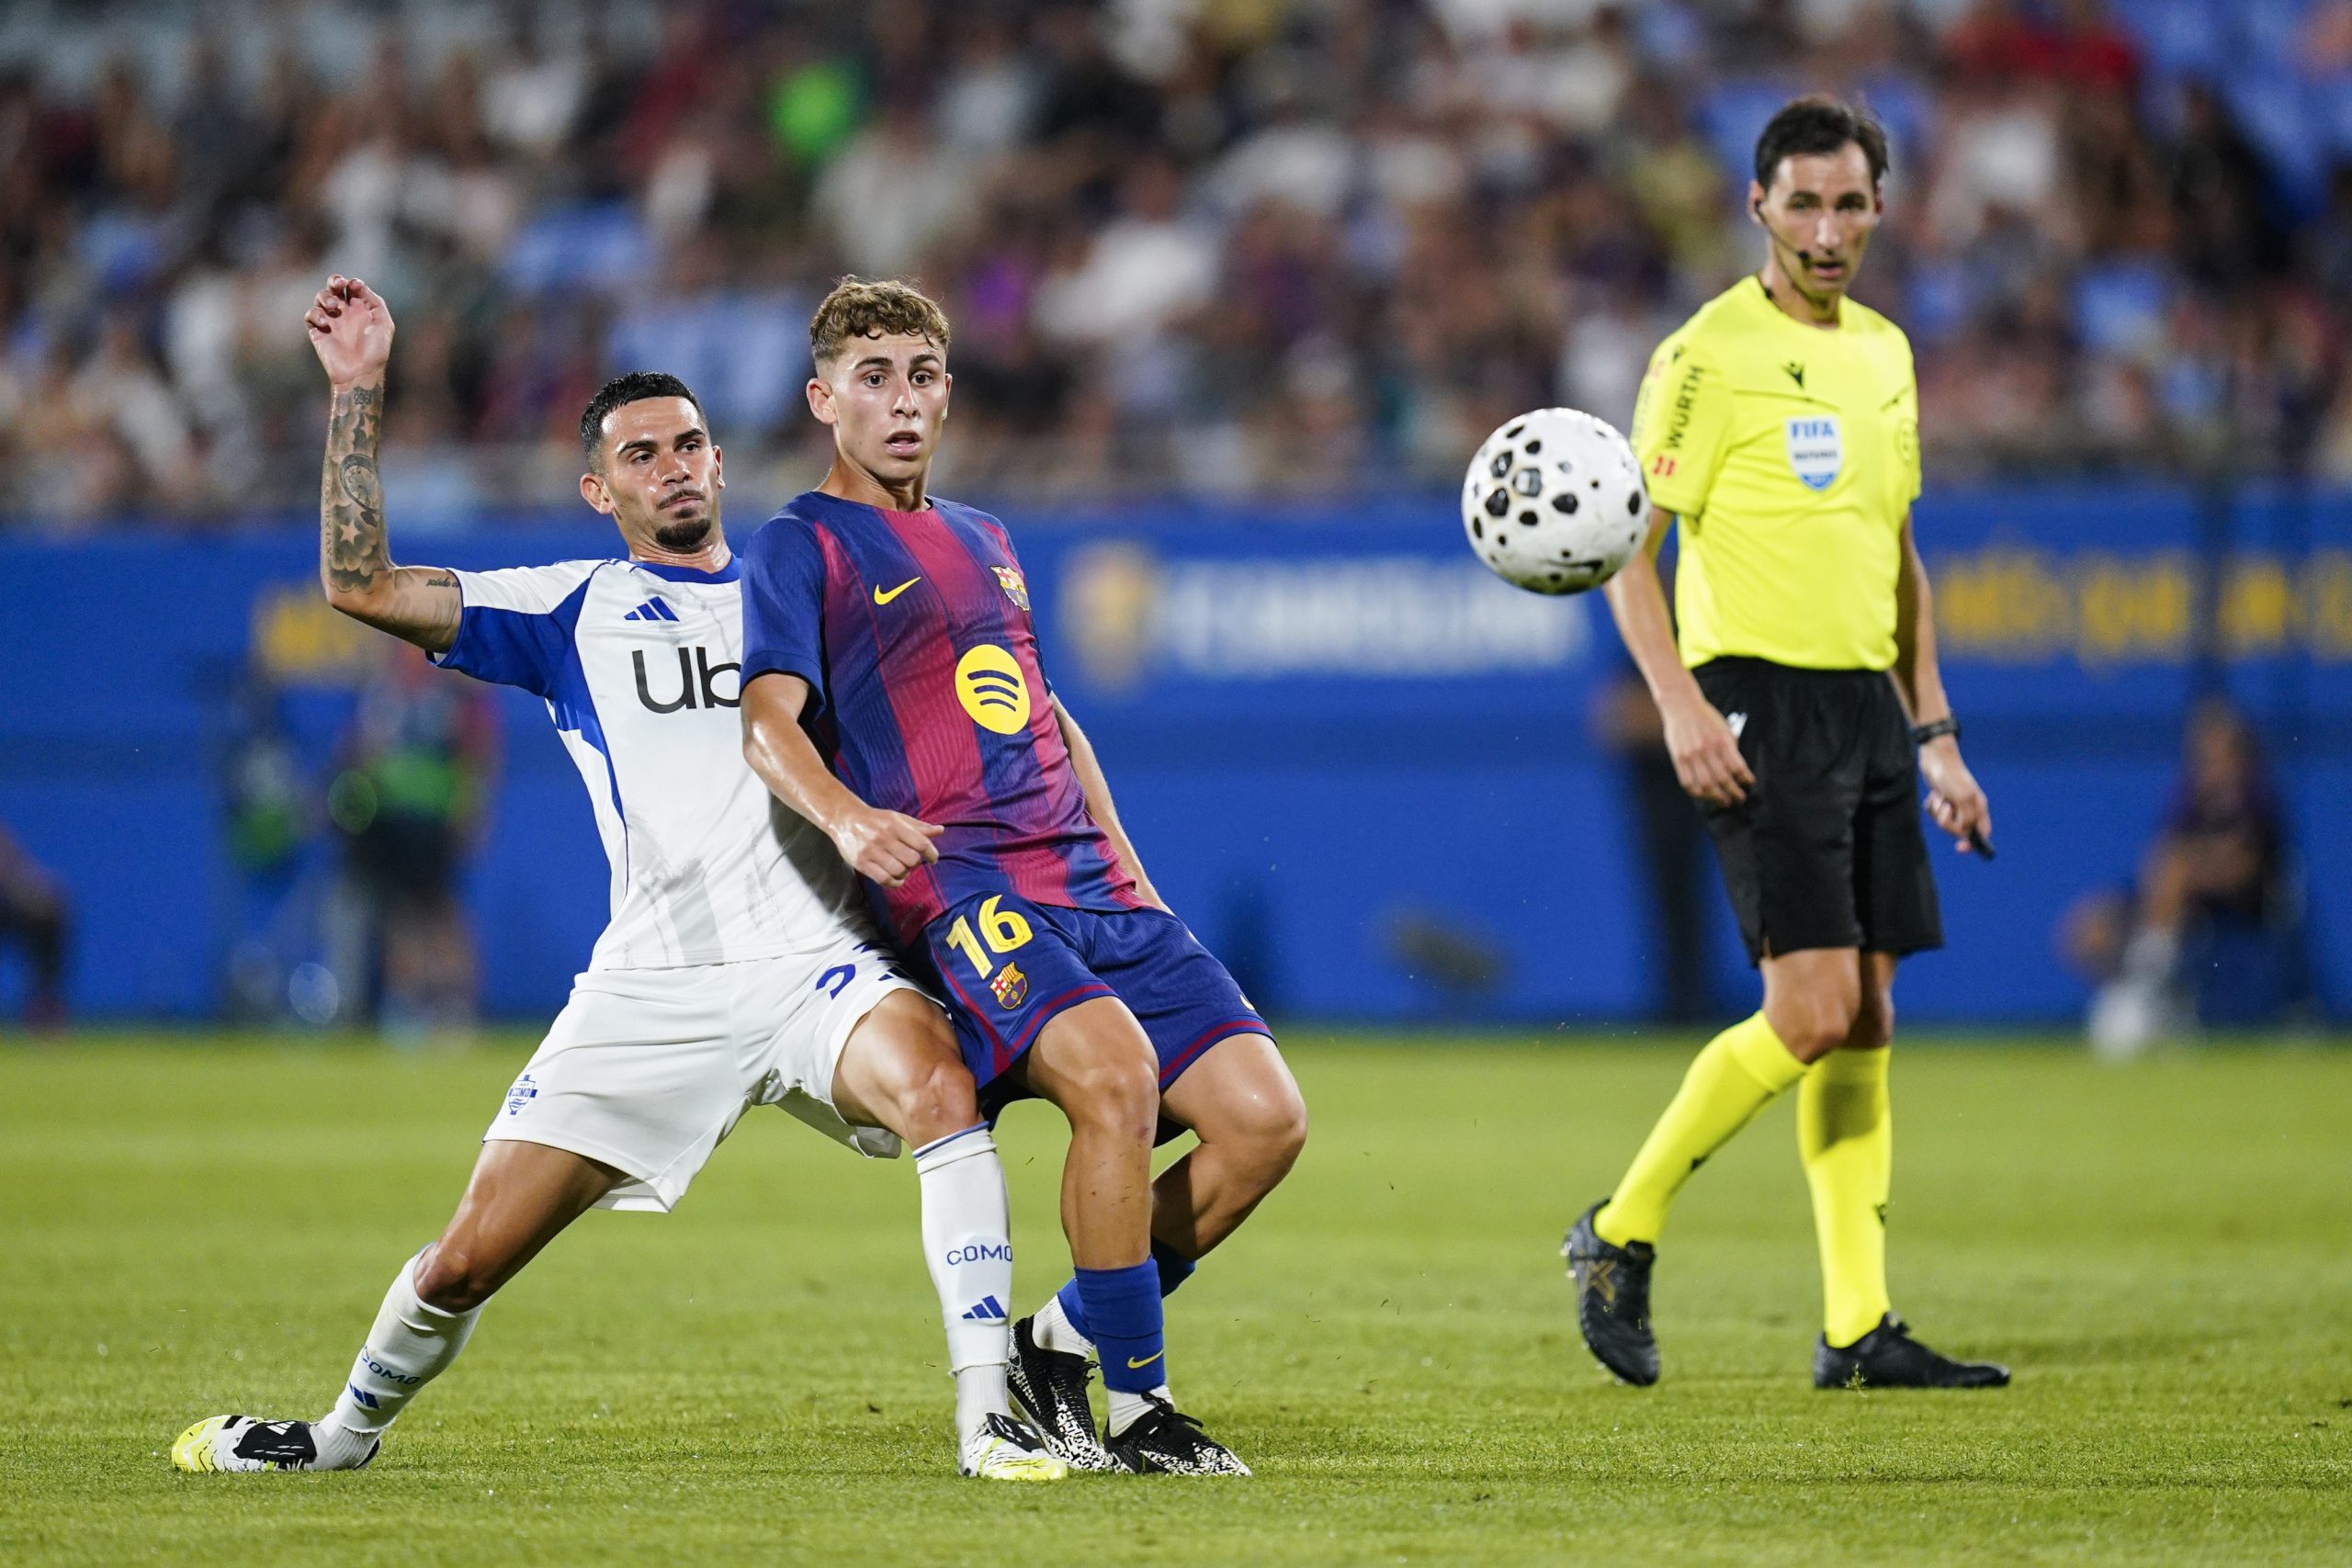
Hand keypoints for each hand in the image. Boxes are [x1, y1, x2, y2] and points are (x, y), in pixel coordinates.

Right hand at [305, 275, 393, 390]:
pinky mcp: (318, 331)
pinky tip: (325, 323)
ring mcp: (331, 321)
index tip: (355, 286)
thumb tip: (357, 285)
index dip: (352, 282)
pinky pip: (310, 314)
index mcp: (361, 310)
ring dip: (325, 296)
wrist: (360, 372)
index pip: (352, 287)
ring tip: (334, 307)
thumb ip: (374, 301)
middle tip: (338, 284)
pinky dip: (315, 313)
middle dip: (334, 280)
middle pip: (334, 288)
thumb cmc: (376, 351)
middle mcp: (345, 313)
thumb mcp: (383, 323)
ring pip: (321, 298)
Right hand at [829, 804, 943, 887]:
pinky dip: (895, 883)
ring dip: (905, 873)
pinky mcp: (861, 863)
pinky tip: (897, 879)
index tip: (932, 859)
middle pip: (912, 859)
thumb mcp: (898, 818)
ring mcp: (871, 851)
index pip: (921, 843)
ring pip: (899, 871)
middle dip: (916, 863)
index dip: (932, 854)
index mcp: (895, 825)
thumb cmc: (876, 820)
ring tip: (903, 869)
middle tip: (912, 862)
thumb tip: (940, 831)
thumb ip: (919, 827)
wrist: (845, 819)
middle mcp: (884, 838)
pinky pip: (884, 879)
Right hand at [1661, 694, 1753, 806]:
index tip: (1749, 784)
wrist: (1681, 706)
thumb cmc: (1706, 717)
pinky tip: (1704, 795)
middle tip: (1739, 798)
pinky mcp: (1678, 758)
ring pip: (1705, 785)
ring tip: (1724, 801)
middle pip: (1723, 779)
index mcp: (1722, 741)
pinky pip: (1688, 782)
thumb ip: (1730, 748)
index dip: (1745, 779)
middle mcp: (1707, 749)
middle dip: (1733, 792)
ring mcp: (1691, 755)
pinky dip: (1697, 793)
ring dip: (1716, 797)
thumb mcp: (1724, 729)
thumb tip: (1737, 771)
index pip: (1737, 767)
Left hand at [1919, 737, 1991, 852]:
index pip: (1982, 832)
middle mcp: (1968, 808)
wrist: (1936, 759)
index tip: (1960, 848)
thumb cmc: (1952, 776)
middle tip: (1945, 808)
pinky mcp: (1941, 800)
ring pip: (1944, 823)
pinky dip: (1931, 808)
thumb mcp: (1963, 798)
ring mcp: (1954, 805)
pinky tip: (1934, 795)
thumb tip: (1964, 833)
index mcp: (1979, 808)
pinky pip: (1934, 814)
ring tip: (1939, 799)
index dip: (1973, 842)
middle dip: (1948, 823)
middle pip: (1959, 831)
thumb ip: (1966, 818)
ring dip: (1938, 813)